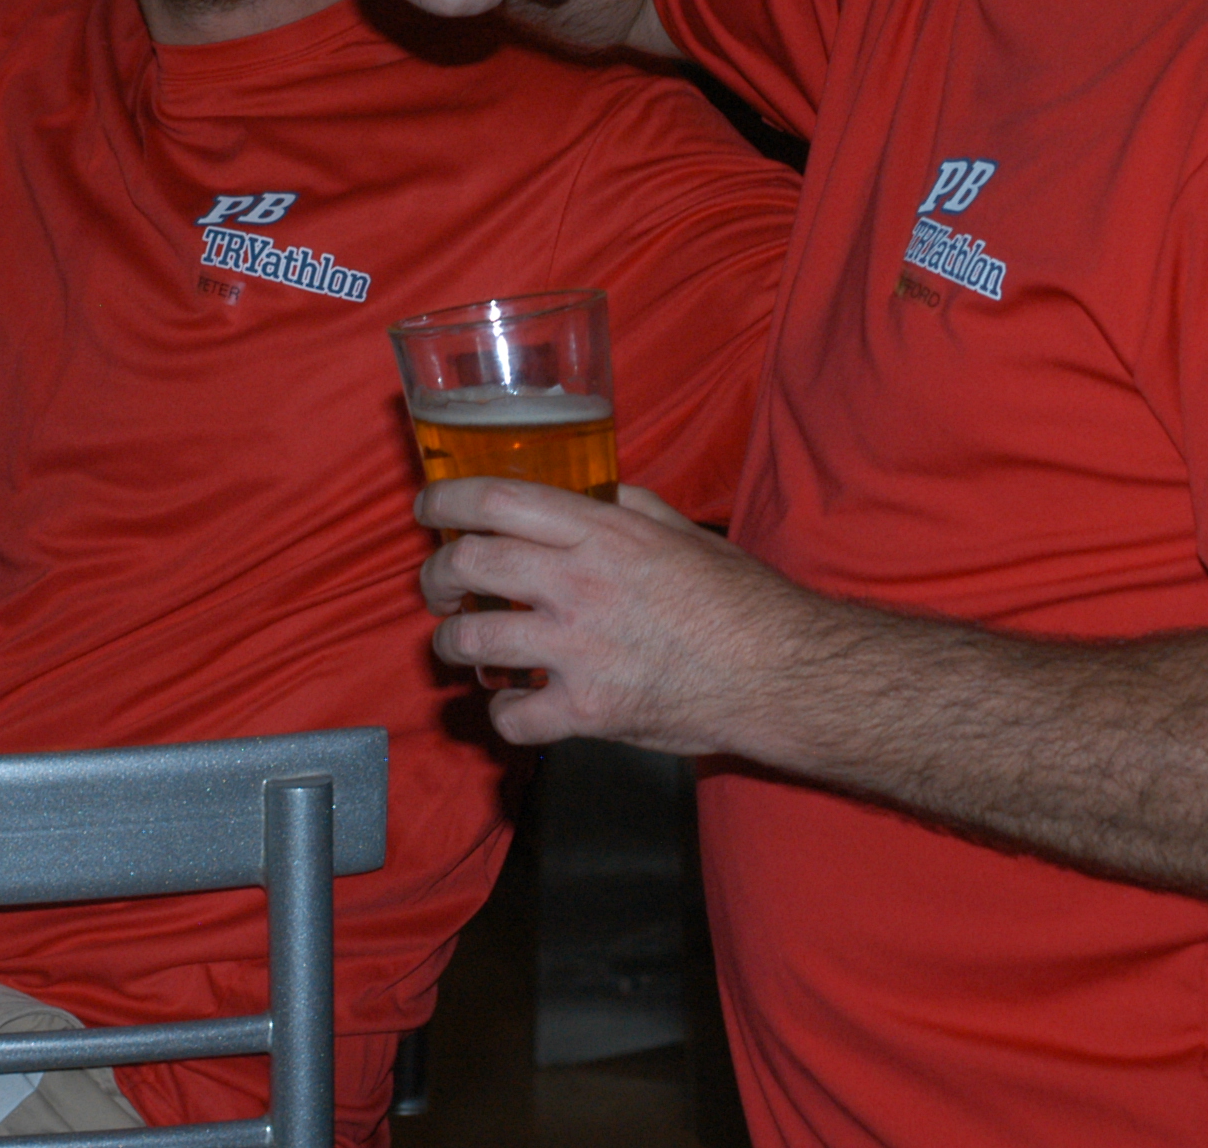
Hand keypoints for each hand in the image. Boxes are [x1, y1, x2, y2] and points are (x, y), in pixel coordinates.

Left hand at [416, 478, 796, 751]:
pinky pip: (511, 717)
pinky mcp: (586, 712)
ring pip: (472, 641)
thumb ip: (629, 506)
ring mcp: (578, 651)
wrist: (779, 674)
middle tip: (439, 585)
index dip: (447, 500)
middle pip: (470, 564)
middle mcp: (579, 586)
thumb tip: (591, 491)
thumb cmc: (739, 600)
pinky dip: (502, 714)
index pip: (498, 500)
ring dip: (451, 644)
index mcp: (603, 534)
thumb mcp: (683, 531)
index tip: (428, 508)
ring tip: (458, 646)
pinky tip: (514, 707)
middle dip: (437, 575)